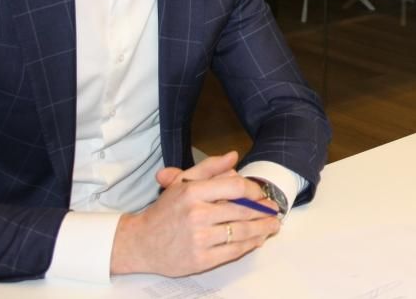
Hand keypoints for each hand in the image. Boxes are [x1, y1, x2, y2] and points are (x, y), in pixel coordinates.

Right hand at [110, 151, 281, 276]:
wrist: (140, 243)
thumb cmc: (165, 211)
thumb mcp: (183, 182)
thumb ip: (209, 168)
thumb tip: (234, 156)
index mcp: (192, 191)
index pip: (235, 186)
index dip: (254, 189)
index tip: (262, 193)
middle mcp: (196, 214)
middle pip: (242, 210)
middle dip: (263, 211)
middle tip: (274, 210)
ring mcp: (199, 239)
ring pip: (241, 232)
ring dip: (262, 229)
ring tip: (272, 225)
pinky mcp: (200, 260)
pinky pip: (233, 251)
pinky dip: (249, 245)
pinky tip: (257, 240)